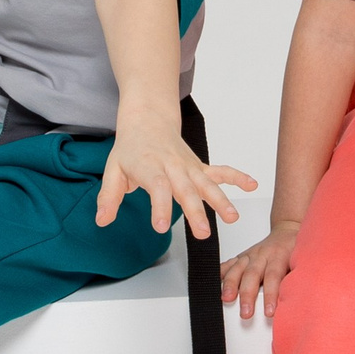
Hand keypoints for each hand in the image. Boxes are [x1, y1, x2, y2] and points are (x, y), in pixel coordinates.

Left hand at [94, 113, 257, 239]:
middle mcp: (172, 167)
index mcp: (150, 167)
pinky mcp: (199, 167)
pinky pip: (221, 171)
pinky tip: (252, 185)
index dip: (159, 207)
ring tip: (232, 218)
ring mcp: (189, 167)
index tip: (160, 227)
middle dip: (196, 212)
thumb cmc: (130, 148)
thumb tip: (102, 221)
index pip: (157, 188)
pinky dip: (237, 177)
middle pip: (186, 190)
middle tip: (203, 233)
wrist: (147, 120)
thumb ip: (109, 197)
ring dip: (221, 200)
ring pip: (207, 183)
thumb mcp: (112, 170)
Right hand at [219, 221, 300, 321]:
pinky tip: (215, 282)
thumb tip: (298, 299)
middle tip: (246, 313)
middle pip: (253, 275)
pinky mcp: (242, 256)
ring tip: (226, 299)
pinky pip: (229, 264)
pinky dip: (221, 273)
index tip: (270, 312)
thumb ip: (297, 279)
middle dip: (247, 295)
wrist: (288, 230)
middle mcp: (263, 255)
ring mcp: (250, 255)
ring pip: (238, 269)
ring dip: (231, 285)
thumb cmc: (295, 249)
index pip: (274, 277)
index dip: (271, 295)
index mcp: (279, 256)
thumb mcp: (302, 262)